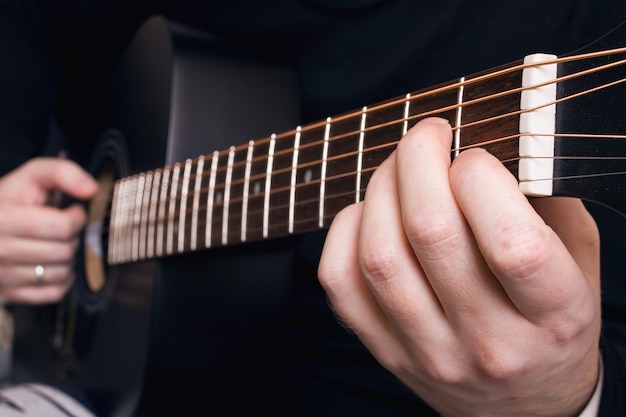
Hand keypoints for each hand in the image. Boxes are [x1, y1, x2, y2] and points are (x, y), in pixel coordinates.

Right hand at [0, 158, 97, 303]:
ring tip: (56, 244)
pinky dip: (62, 280)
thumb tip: (92, 189)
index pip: (61, 227)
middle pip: (64, 251)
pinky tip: (53, 264)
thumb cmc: (12, 199)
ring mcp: (2, 275)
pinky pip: (54, 293)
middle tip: (63, 228)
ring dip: (67, 259)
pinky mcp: (9, 293)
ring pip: (61, 273)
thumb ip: (63, 173)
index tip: (71, 212)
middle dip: (72, 237)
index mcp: (3, 219)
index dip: (76, 217)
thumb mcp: (32, 176)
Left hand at [318, 118, 600, 416]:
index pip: (512, 242)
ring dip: (380, 190)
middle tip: (427, 135)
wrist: (524, 407)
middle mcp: (489, 341)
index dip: (481, 177)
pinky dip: (345, 231)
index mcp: (554, 316)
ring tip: (398, 167)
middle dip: (418, 160)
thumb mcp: (580, 263)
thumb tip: (491, 142)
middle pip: (430, 234)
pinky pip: (340, 283)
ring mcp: (429, 352)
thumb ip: (547, 204)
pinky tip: (369, 212)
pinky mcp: (387, 352)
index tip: (473, 155)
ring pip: (379, 256)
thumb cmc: (553, 323)